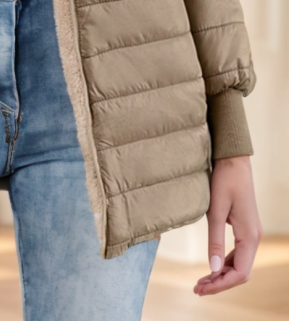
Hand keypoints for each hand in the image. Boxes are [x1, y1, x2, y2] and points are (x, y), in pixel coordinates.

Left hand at [193, 155, 261, 295]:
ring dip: (221, 274)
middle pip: (240, 272)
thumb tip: (214, 269)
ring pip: (239, 264)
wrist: (233, 161)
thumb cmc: (224, 181)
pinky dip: (224, 263)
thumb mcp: (215, 211)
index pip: (240, 273)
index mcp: (249, 236)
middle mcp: (253, 238)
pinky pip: (237, 253)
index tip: (201, 289)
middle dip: (220, 283)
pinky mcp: (244, 228)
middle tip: (196, 288)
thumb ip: (215, 241)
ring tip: (201, 281)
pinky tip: (211, 266)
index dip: (221, 285)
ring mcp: (250, 233)